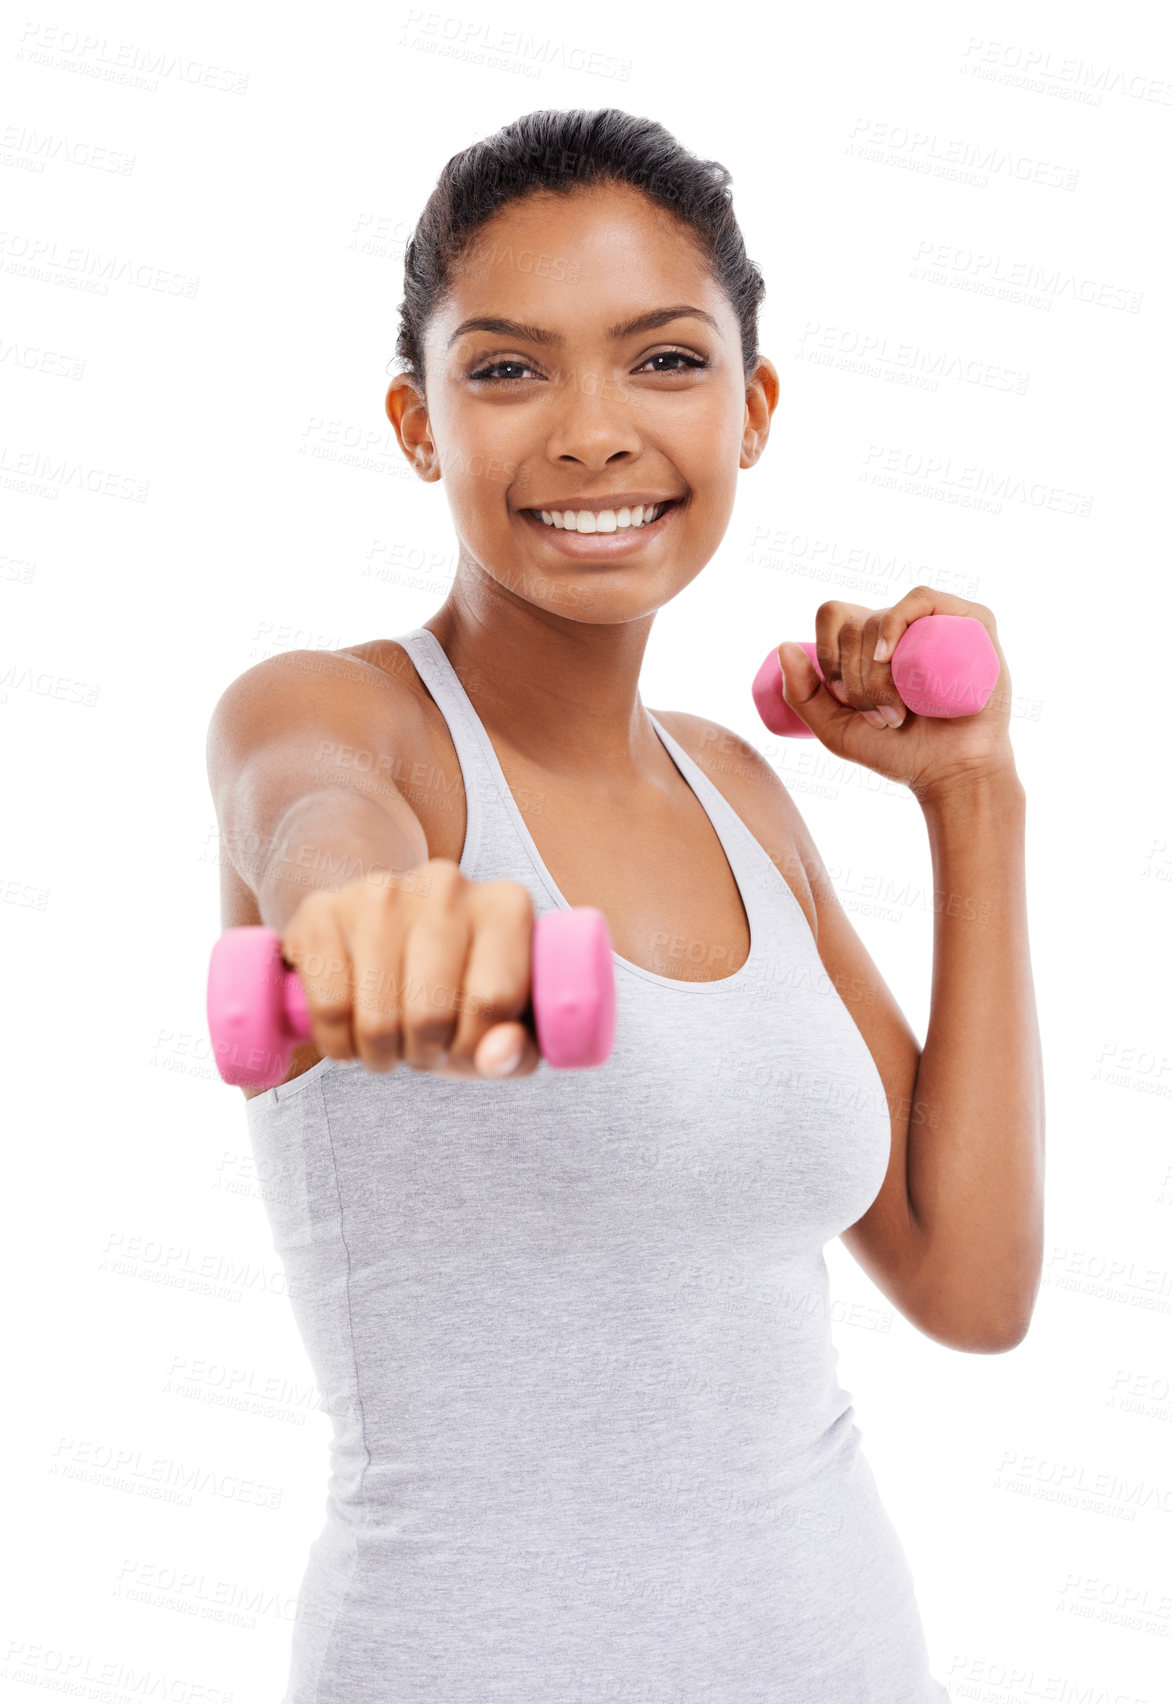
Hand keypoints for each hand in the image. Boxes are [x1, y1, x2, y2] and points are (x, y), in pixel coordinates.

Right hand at [281, 858, 542, 1078]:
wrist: (386, 941)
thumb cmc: (458, 991)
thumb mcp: (503, 1026)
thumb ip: (518, 1051)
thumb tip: (496, 1055)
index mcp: (506, 905)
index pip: (492, 1001)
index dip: (474, 1048)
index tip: (464, 1045)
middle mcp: (446, 884)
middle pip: (431, 1014)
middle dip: (424, 1053)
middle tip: (421, 1046)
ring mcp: (381, 891)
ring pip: (378, 1018)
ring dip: (380, 1053)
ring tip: (389, 1040)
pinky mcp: (323, 908)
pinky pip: (330, 1007)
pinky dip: (338, 1041)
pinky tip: (351, 1031)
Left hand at [775, 585, 1017, 804]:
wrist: (950, 772)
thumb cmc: (897, 751)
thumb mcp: (834, 730)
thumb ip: (801, 694)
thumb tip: (783, 645)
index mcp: (870, 641)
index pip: (832, 617)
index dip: (827, 654)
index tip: (843, 700)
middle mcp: (901, 625)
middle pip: (853, 627)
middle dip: (856, 681)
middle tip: (881, 719)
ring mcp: (934, 621)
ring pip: (879, 618)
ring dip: (875, 672)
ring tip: (897, 712)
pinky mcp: (969, 622)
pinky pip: (922, 598)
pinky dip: (896, 622)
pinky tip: (891, 656)